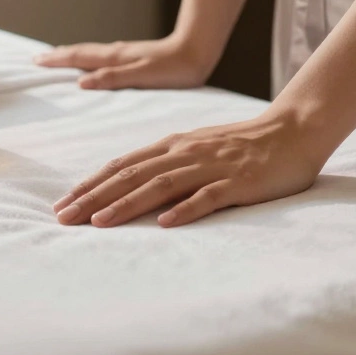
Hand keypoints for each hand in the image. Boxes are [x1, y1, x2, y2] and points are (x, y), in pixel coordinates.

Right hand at [34, 37, 212, 90]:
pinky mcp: (134, 58)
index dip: (56, 60)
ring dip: (72, 55)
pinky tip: (93, 65)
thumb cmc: (173, 69)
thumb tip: (81, 82)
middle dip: (58, 55)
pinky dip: (89, 59)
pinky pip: (102, 57)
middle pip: (81, 52)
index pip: (78, 57)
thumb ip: (113, 78)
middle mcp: (116, 53)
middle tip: (37, 59)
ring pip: (91, 53)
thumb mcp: (142, 76)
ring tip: (58, 58)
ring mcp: (125, 54)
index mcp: (115, 58)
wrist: (197, 53)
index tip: (35, 61)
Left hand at [52, 110, 326, 227]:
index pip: (122, 164)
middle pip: (132, 175)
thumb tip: (129, 185)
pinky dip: (185, 209)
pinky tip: (166, 224)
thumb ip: (166, 163)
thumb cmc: (242, 144)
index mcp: (173, 145)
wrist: (293, 130)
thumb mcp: (196, 147)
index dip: (90, 183)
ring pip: (160, 186)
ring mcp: (211, 166)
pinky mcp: (238, 182)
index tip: (62, 203)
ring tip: (99, 222)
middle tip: (64, 217)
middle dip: (94, 196)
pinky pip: (208, 197)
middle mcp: (185, 152)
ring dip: (127, 204)